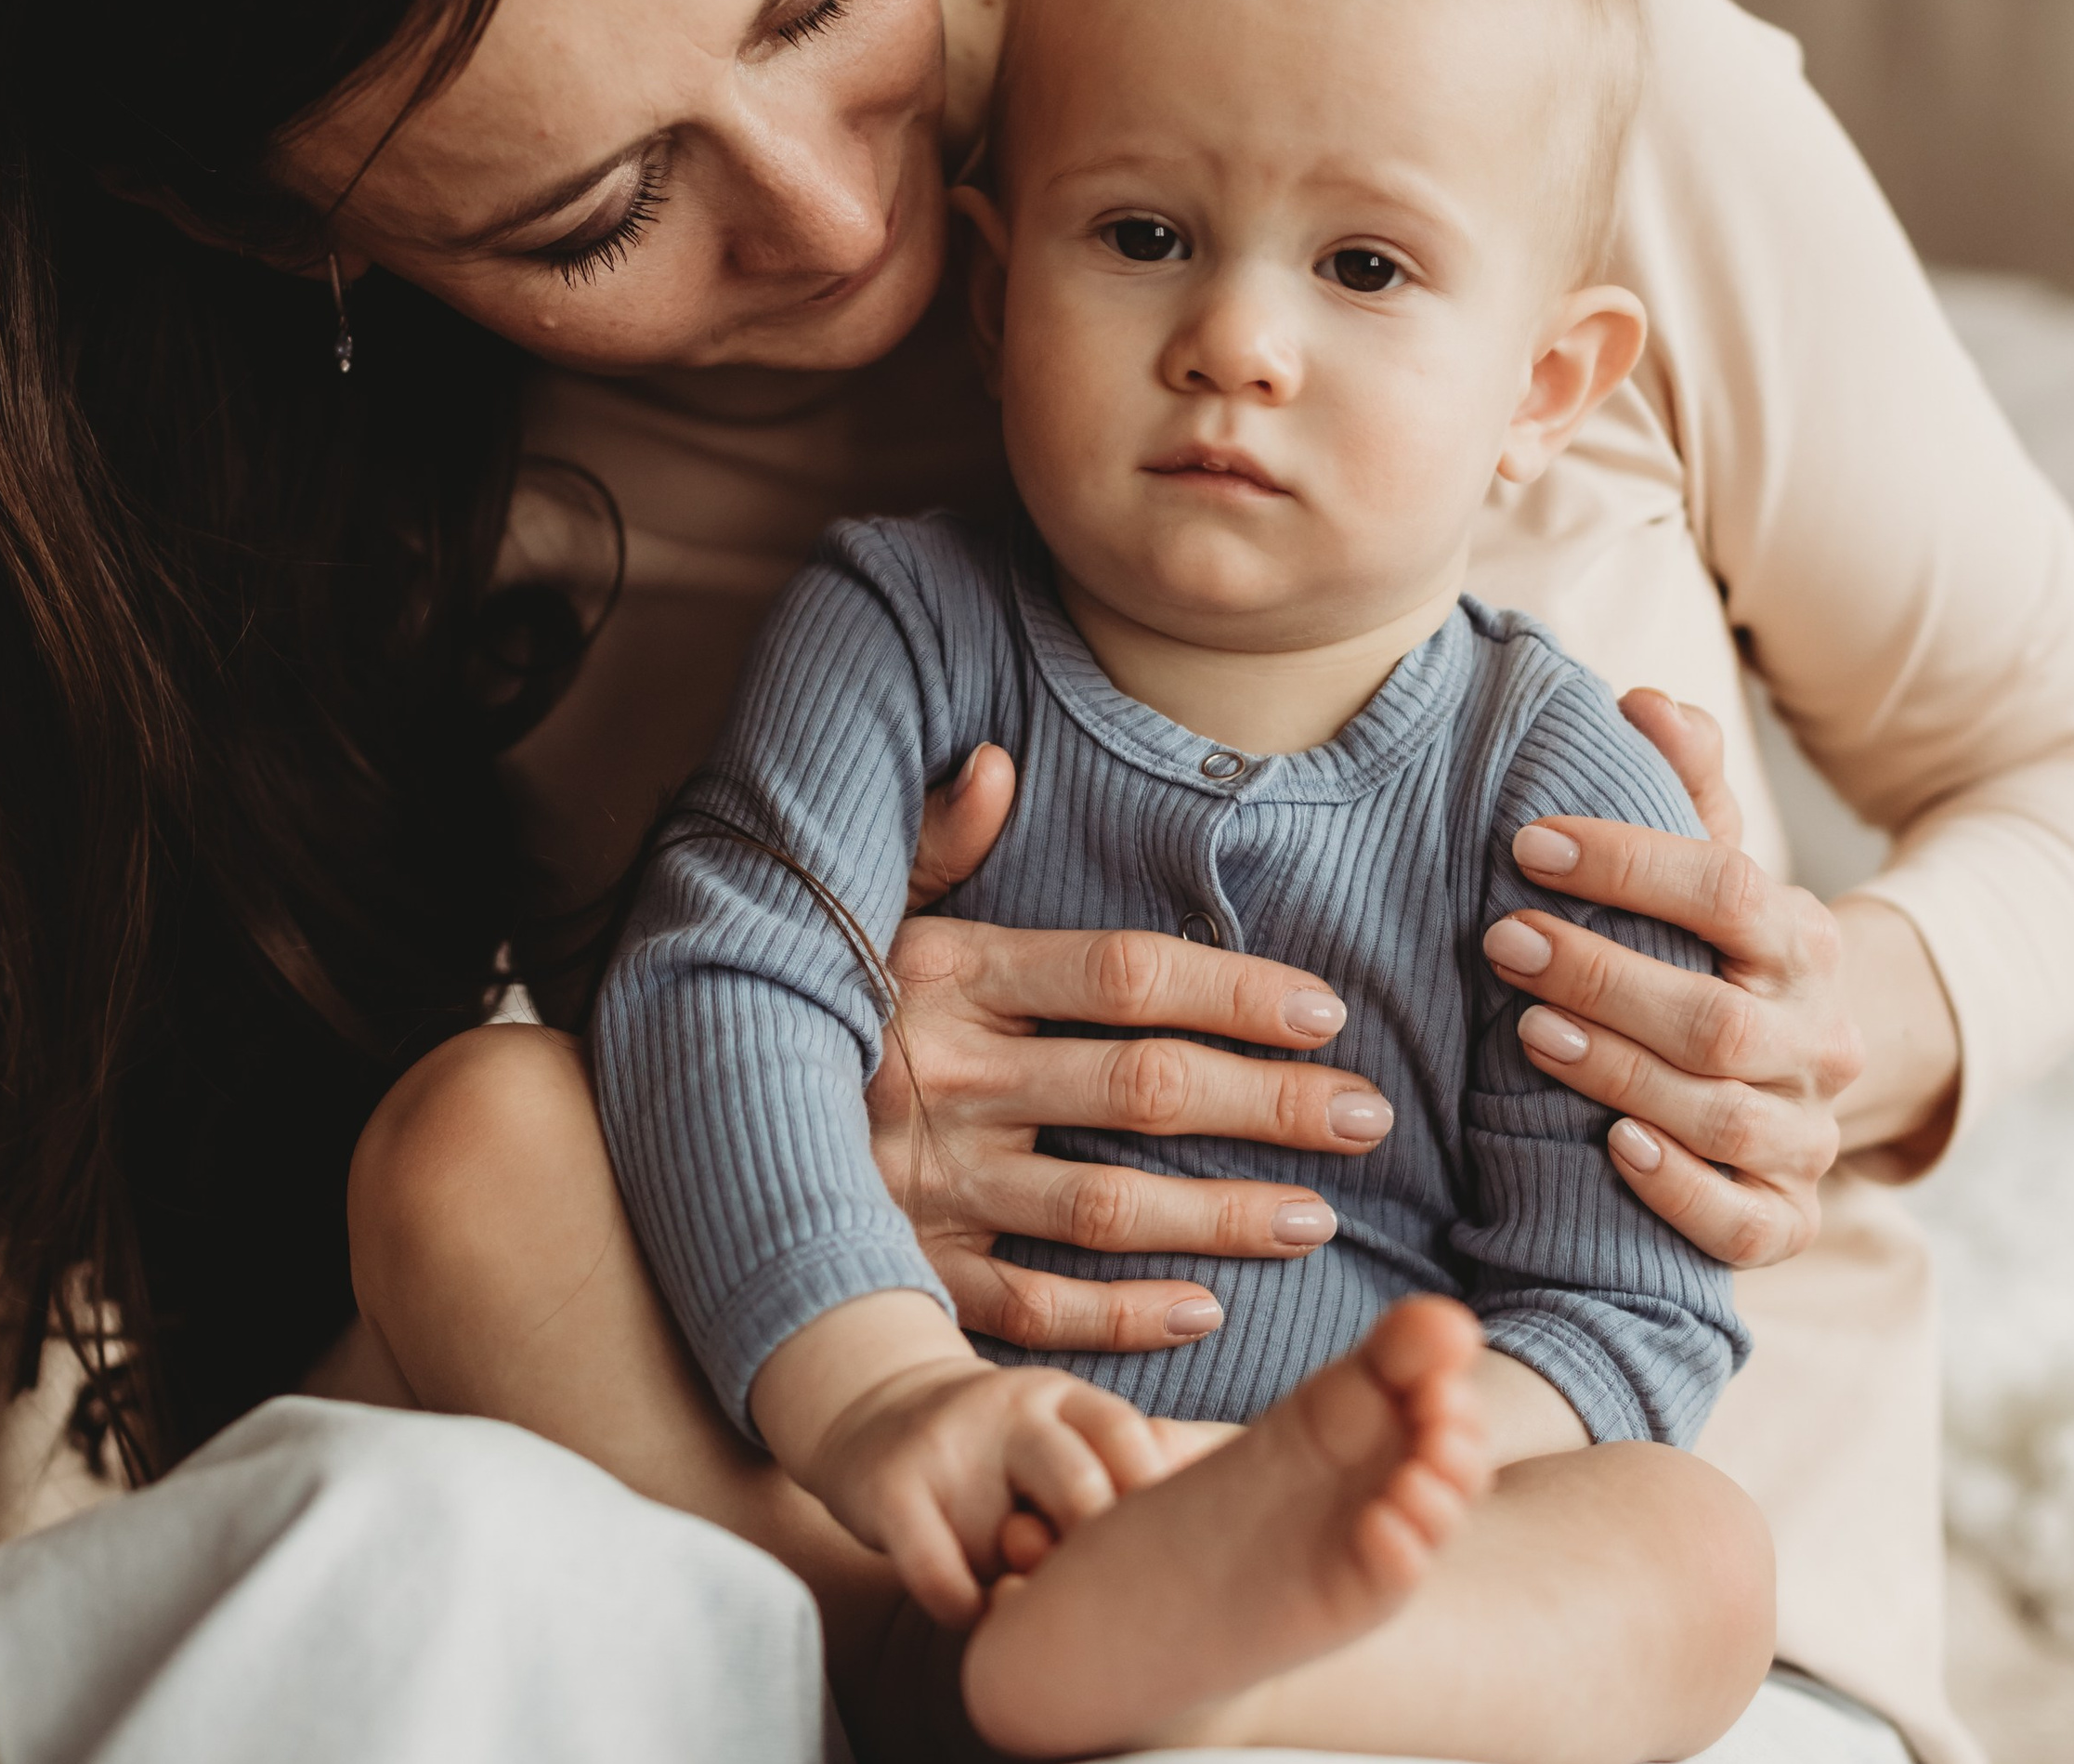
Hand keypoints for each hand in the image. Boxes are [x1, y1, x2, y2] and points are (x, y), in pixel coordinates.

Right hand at [808, 1354, 1166, 1626]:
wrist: (875, 1410)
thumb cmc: (998, 1449)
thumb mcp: (1060, 1431)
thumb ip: (1124, 1468)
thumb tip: (1218, 1515)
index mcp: (1061, 1396)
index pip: (1130, 1440)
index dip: (1154, 1506)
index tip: (1159, 1557)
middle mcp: (1008, 1408)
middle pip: (1082, 1490)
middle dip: (1097, 1556)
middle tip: (1097, 1597)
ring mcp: (948, 1445)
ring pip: (1010, 1548)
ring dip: (1022, 1591)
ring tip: (1024, 1596)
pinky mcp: (891, 1487)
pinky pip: (944, 1580)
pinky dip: (969, 1614)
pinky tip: (974, 1610)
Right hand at [879, 745, 1394, 1352]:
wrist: (706, 1130)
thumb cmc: (821, 1007)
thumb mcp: (864, 905)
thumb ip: (934, 839)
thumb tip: (993, 761)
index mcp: (950, 975)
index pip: (1122, 978)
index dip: (1234, 992)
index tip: (1324, 1012)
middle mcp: (947, 1076)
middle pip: (1139, 1089)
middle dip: (1268, 1103)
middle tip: (1367, 1116)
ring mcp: (931, 1181)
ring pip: (1103, 1205)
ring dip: (1221, 1212)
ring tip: (1318, 1213)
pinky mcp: (916, 1270)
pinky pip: (1035, 1303)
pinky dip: (1121, 1312)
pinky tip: (1209, 1305)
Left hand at [1479, 691, 1863, 1269]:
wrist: (1768, 1070)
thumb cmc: (1701, 950)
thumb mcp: (1700, 862)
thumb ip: (1681, 783)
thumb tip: (1647, 702)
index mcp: (1804, 940)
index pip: (1730, 890)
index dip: (1628, 865)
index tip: (1527, 844)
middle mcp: (1819, 1041)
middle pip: (1720, 1017)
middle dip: (1603, 978)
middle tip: (1503, 940)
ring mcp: (1806, 1135)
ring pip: (1725, 1116)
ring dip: (1621, 1073)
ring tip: (1526, 1030)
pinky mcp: (1784, 1217)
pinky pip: (1746, 1223)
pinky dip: (1679, 1190)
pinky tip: (1610, 1148)